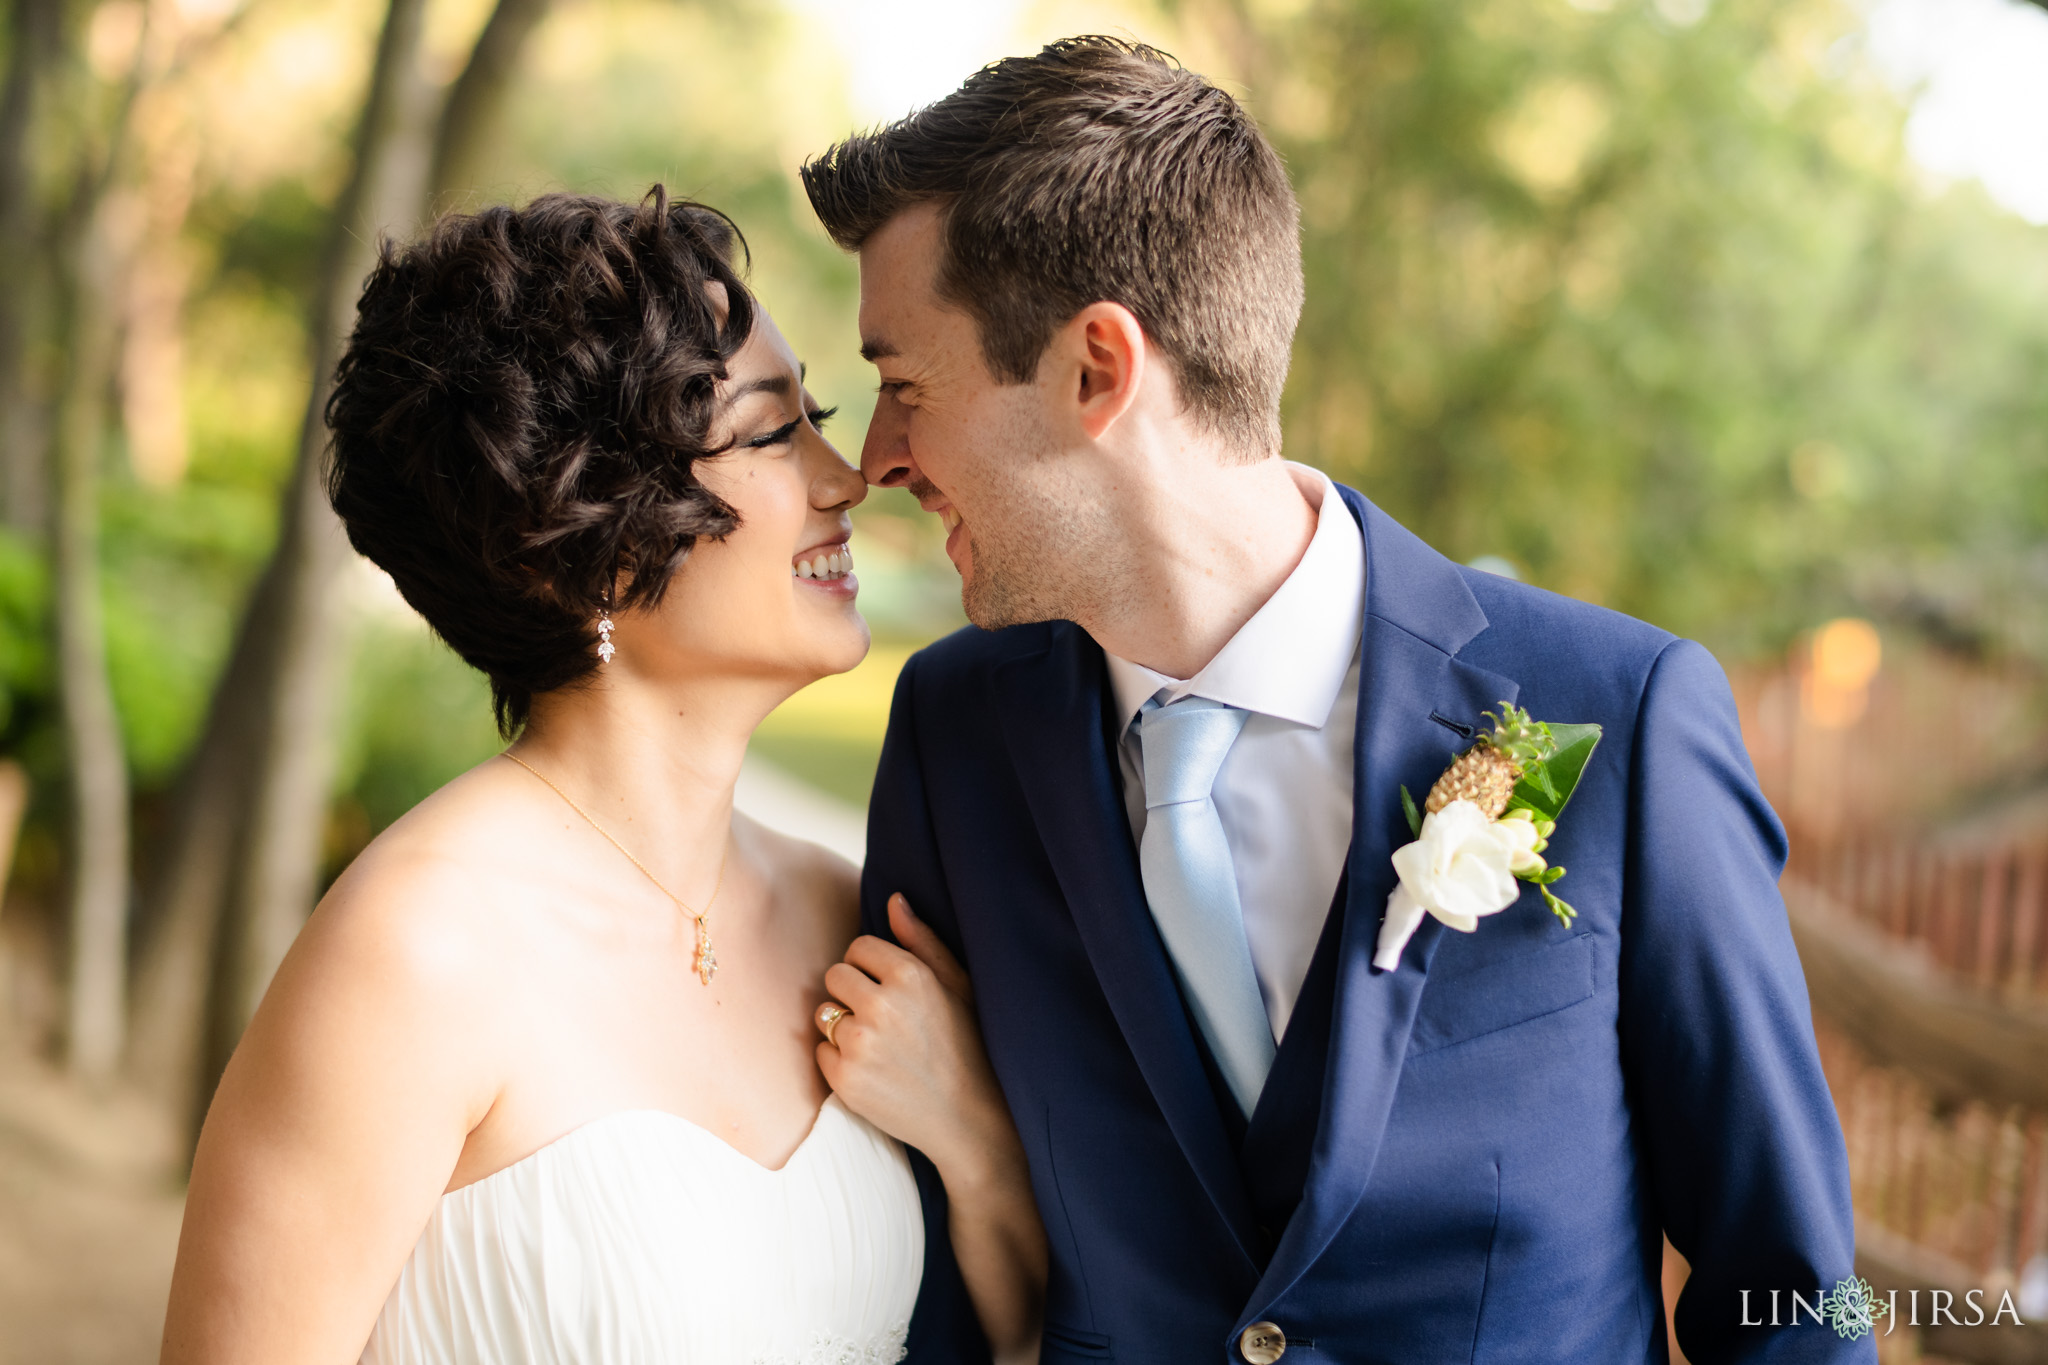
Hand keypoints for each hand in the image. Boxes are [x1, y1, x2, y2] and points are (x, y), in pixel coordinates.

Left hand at [816, 894, 1006, 1177]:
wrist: (969, 1118)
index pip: (858, 946)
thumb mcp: (957, 986)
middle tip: (884, 1020)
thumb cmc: (968, 1045)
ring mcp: (860, 1044)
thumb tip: (893, 898)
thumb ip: (921, 940)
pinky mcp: (845, 1080)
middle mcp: (882, 1006)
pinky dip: (839, 1060)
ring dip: (845, 1027)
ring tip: (880, 1047)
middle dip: (852, 993)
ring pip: (826, 1014)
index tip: (890, 989)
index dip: (872, 967)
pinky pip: (821, 1051)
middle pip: (835, 976)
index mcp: (911, 976)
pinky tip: (873, 1070)